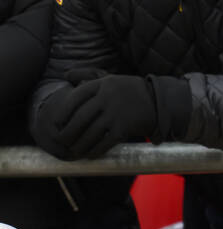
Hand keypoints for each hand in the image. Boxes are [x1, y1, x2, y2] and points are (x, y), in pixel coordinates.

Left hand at [35, 74, 158, 158]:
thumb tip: (66, 75)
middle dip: (69, 131)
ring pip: (91, 132)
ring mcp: (116, 114)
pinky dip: (95, 150)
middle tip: (62, 140)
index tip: (58, 122)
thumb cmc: (130, 91)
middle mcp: (108, 98)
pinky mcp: (124, 128)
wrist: (159, 102)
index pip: (76, 97)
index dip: (64, 111)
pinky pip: (105, 142)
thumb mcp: (110, 78)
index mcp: (103, 84)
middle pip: (81, 117)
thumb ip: (87, 74)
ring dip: (80, 144)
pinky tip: (89, 154)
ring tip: (74, 150)